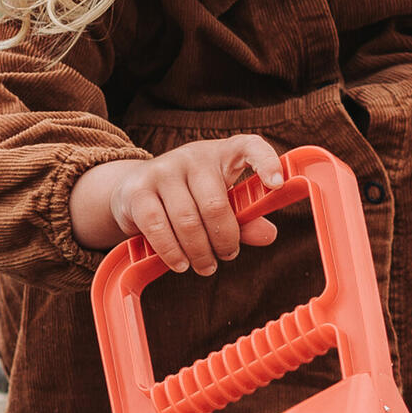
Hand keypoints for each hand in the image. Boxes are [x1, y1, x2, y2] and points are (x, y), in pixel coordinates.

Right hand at [70, 135, 283, 273]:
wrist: (133, 189)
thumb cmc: (189, 198)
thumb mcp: (221, 203)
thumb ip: (244, 219)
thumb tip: (268, 235)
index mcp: (222, 154)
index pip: (250, 146)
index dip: (266, 162)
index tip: (278, 185)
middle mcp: (193, 156)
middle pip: (215, 205)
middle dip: (224, 239)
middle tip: (227, 256)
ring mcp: (162, 170)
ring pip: (187, 221)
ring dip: (200, 252)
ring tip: (206, 266)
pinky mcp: (138, 190)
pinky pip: (158, 227)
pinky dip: (173, 252)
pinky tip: (181, 263)